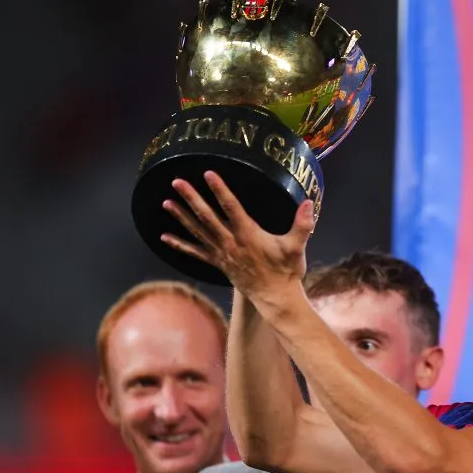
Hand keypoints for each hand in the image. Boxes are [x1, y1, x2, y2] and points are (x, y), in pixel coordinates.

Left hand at [160, 171, 313, 303]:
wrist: (275, 297)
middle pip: (207, 217)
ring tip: (166, 202)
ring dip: (181, 217)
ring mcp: (222, 254)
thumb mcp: (296, 246)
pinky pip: (196, 253)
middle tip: (177, 182)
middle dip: (191, 198)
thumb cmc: (286, 271)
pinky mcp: (219, 263)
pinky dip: (180, 244)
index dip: (220, 190)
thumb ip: (303, 224)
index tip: (208, 174)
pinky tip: (164, 237)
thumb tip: (309, 202)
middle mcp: (231, 242)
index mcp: (248, 235)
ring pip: (198, 232)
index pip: (231, 207)